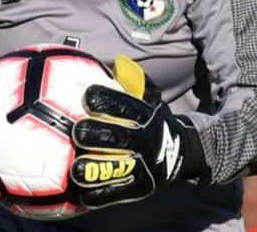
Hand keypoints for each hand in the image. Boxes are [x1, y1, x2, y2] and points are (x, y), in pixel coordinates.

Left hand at [71, 56, 206, 208]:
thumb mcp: (151, 99)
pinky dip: (101, 194)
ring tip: (75, 170)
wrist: (182, 152)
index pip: (126, 106)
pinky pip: (119, 192)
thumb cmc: (154, 120)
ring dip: (95, 169)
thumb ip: (135, 81)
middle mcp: (146, 140)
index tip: (88, 96)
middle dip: (98, 134)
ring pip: (118, 167)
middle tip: (77, 131)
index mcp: (146, 116)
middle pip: (120, 137)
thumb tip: (116, 60)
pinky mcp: (142, 186)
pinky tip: (83, 195)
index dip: (108, 100)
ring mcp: (145, 165)